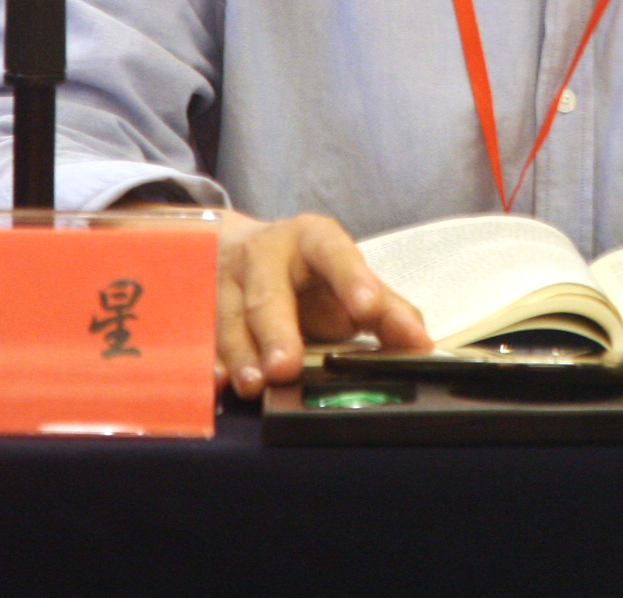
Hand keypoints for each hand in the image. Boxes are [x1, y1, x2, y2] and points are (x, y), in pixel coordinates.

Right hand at [208, 210, 429, 397]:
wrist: (240, 249)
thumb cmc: (307, 274)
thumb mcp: (346, 280)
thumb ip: (385, 310)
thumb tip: (421, 345)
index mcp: (311, 240)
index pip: (334, 252)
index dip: (352, 279)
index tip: (367, 310)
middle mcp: (264, 255)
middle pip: (269, 291)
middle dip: (277, 330)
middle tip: (286, 366)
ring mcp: (226, 280)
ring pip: (229, 316)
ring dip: (241, 352)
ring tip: (254, 383)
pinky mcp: (201, 307)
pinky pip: (202, 335)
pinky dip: (209, 360)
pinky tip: (217, 382)